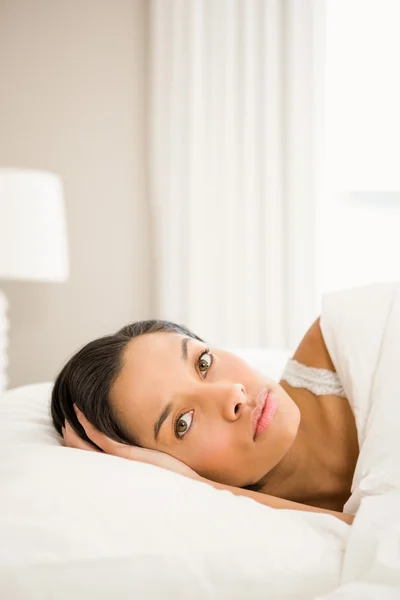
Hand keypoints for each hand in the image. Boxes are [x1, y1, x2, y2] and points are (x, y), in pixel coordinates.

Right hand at [62, 406, 199, 480]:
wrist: (192, 488)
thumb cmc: (179, 480)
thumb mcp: (159, 469)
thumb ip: (149, 462)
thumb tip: (149, 452)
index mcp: (123, 473)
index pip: (94, 460)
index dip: (80, 448)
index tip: (73, 434)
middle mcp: (118, 471)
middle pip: (84, 455)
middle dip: (72, 438)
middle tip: (64, 423)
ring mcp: (122, 463)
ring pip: (89, 446)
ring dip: (77, 429)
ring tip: (70, 413)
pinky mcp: (129, 456)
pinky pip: (103, 440)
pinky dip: (90, 427)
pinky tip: (83, 415)